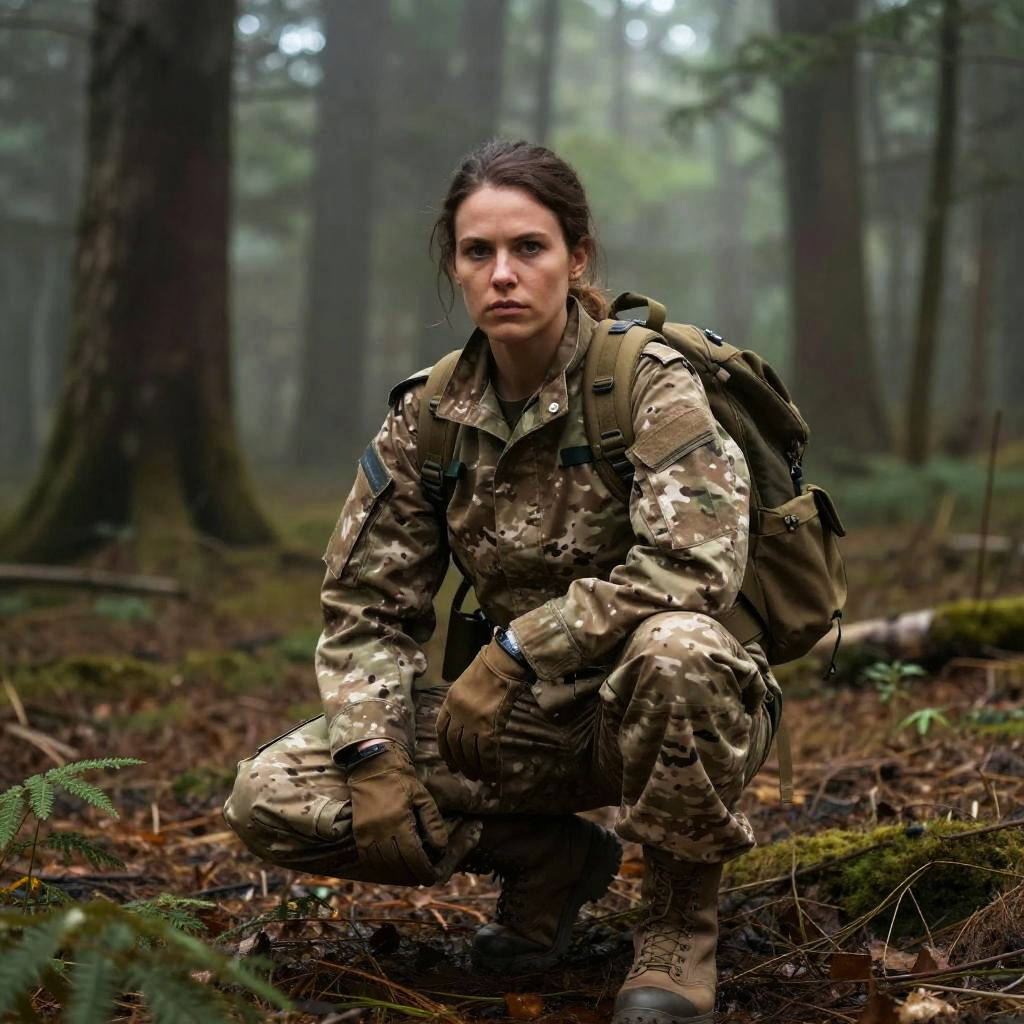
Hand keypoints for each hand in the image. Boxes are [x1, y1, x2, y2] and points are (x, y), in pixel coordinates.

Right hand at [347, 744, 447, 885]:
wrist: (374, 767)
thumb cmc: (402, 781)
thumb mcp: (423, 798)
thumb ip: (433, 823)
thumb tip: (441, 849)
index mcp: (398, 820)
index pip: (412, 856)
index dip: (423, 870)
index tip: (431, 878)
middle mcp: (379, 829)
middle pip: (397, 864)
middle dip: (411, 875)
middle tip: (422, 879)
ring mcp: (366, 832)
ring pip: (381, 864)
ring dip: (396, 874)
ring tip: (409, 876)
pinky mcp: (358, 832)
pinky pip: (368, 858)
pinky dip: (380, 867)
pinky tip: (391, 869)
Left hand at [436, 638, 530, 780]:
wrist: (503, 663)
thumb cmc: (489, 668)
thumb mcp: (466, 684)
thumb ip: (464, 702)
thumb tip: (469, 720)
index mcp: (449, 702)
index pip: (441, 730)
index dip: (444, 748)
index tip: (449, 761)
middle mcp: (458, 714)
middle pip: (454, 745)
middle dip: (460, 762)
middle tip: (466, 774)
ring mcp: (472, 721)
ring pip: (469, 752)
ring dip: (474, 767)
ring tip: (479, 777)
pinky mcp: (489, 727)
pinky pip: (487, 752)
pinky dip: (490, 765)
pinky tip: (493, 773)